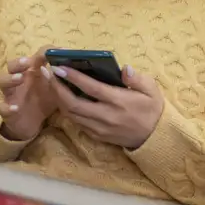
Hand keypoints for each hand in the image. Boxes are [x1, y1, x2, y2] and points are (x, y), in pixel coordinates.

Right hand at [0, 48, 58, 140]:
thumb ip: (63, 78)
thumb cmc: (43, 101)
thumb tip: (80, 66)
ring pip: (2, 81)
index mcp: (32, 72)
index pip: (35, 57)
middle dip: (19, 62)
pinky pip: (3, 108)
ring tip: (20, 78)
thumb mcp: (56, 89)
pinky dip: (7, 107)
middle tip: (28, 61)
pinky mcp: (7, 111)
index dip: (46, 52)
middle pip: (12, 65)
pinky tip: (15, 108)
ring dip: (10, 78)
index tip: (61, 52)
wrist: (30, 124)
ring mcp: (11, 94)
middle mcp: (19, 80)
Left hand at [49, 64, 163, 148]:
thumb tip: (124, 68)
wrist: (155, 138)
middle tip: (49, 74)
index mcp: (119, 101)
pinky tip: (63, 98)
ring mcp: (99, 128)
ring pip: (71, 114)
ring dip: (58, 99)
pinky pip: (77, 122)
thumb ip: (137, 78)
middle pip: (73, 103)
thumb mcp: (152, 90)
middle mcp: (106, 116)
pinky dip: (67, 110)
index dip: (73, 77)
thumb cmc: (152, 109)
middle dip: (57, 88)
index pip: (91, 88)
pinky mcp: (97, 136)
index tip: (59, 67)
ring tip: (52, 84)